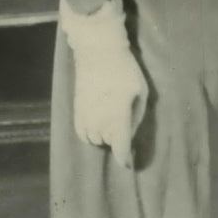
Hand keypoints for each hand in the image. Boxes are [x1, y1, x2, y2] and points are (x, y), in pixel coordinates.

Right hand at [72, 46, 148, 167]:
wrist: (98, 54)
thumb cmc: (125, 71)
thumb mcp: (141, 92)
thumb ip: (137, 117)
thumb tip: (129, 136)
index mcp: (118, 117)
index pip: (120, 148)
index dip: (125, 159)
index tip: (129, 164)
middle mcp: (99, 121)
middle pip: (110, 143)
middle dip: (118, 137)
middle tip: (124, 117)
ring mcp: (85, 118)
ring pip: (96, 140)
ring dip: (105, 135)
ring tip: (112, 115)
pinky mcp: (76, 114)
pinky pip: (83, 135)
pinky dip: (92, 133)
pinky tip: (99, 120)